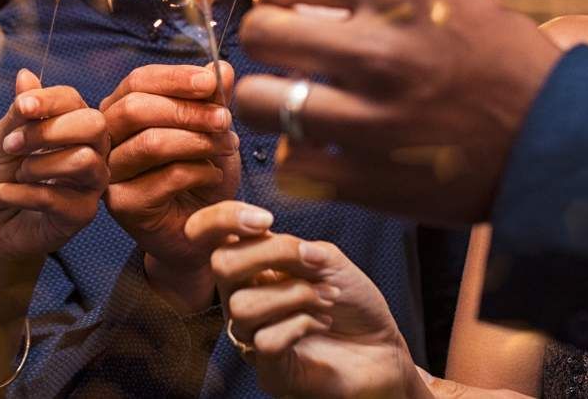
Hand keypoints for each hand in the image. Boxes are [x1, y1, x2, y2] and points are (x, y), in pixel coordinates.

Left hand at [0, 68, 109, 264]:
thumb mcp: (1, 140)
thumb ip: (18, 112)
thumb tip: (25, 74)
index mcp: (73, 125)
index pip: (74, 100)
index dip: (48, 100)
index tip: (20, 108)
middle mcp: (92, 150)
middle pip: (94, 125)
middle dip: (48, 131)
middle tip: (12, 145)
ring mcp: (91, 183)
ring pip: (82, 160)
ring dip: (35, 166)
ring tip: (15, 174)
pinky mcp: (82, 214)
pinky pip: (54, 197)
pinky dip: (16, 194)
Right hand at [99, 62, 240, 310]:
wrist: (204, 232)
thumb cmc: (202, 176)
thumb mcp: (212, 130)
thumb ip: (212, 99)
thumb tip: (220, 66)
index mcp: (122, 111)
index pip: (138, 81)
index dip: (175, 78)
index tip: (212, 81)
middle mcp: (108, 139)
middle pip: (136, 108)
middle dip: (187, 110)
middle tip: (225, 119)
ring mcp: (110, 173)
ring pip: (151, 143)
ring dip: (198, 140)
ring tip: (227, 146)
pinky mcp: (122, 205)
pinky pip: (164, 177)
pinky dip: (199, 171)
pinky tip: (214, 175)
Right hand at [187, 201, 428, 398]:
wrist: (381, 347)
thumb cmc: (351, 301)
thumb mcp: (329, 260)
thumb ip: (300, 247)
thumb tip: (278, 245)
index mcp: (250, 265)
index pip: (206, 234)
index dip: (221, 218)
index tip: (265, 219)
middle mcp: (241, 297)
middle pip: (221, 263)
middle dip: (272, 253)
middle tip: (312, 261)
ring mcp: (251, 335)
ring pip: (244, 305)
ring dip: (296, 294)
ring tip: (327, 298)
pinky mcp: (268, 369)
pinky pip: (265, 340)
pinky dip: (301, 325)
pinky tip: (321, 323)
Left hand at [233, 0, 560, 225]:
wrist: (560, 145)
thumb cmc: (507, 68)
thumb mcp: (455, 3)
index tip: (281, 7)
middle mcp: (380, 53)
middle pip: (261, 35)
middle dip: (263, 43)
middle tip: (282, 58)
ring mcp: (370, 120)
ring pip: (258, 102)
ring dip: (268, 102)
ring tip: (292, 105)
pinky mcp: (368, 180)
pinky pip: (289, 163)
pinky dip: (298, 157)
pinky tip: (323, 150)